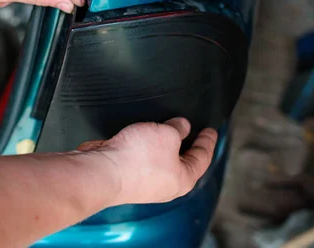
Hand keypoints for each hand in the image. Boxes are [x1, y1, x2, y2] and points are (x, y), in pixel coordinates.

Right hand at [77, 117, 217, 205]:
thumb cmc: (138, 158)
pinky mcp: (127, 177)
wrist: (102, 172)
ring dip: (162, 144)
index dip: (208, 141)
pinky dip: (145, 147)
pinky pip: (141, 160)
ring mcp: (145, 184)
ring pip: (160, 160)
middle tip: (190, 128)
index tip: (211, 130)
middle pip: (182, 161)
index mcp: (184, 179)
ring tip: (163, 127)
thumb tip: (181, 127)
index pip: (203, 157)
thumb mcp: (167, 134)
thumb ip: (178, 128)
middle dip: (185, 144)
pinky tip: (141, 136)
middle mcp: (166, 185)